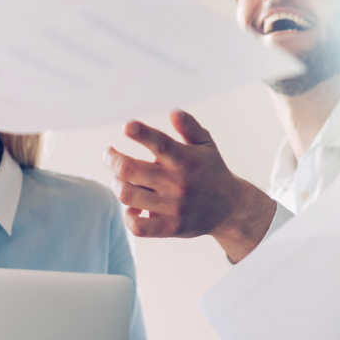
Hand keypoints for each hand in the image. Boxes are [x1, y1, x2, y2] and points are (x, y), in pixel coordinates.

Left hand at [105, 113, 275, 261]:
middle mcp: (177, 183)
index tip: (127, 126)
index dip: (141, 133)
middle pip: (130, 170)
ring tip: (119, 178)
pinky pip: (138, 227)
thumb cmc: (212, 171)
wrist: (230, 208)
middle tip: (109, 153)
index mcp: (185, 160)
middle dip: (112, 158)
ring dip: (116, 184)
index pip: (161, 143)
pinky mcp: (170, 227)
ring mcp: (173, 207)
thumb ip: (189, 126)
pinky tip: (132, 207)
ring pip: (127, 195)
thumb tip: (172, 112)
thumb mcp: (206, 145)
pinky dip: (128, 216)